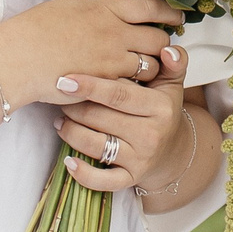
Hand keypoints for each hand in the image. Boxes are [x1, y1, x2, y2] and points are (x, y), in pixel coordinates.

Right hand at [0, 0, 179, 107]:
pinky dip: (134, 86)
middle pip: (158, 38)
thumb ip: (97, 10)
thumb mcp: (70, 8)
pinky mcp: (107, 84)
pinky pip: (133, 85)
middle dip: (163, 44)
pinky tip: (127, 86)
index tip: (177, 17)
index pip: (150, 7)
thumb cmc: (35, 30)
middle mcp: (115, 32)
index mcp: (106, 8)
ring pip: (150, 65)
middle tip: (162, 47)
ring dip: (150, 68)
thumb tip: (109, 12)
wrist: (19, 57)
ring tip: (144, 70)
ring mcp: (113, 59)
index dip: (168, 12)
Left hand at [55, 55, 192, 193]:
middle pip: (101, 118)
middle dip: (74, 106)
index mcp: (159, 107)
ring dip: (71, 132)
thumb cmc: (164, 110)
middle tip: (58, 96)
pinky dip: (84, 174)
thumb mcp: (171, 84)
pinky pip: (103, 181)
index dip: (90, 86)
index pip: (119, 94)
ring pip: (96, 145)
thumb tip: (168, 49)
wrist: (174, 151)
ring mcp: (140, 159)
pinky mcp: (131, 178)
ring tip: (60, 119)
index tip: (65, 80)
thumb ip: (172, 62)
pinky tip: (69, 161)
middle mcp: (151, 134)